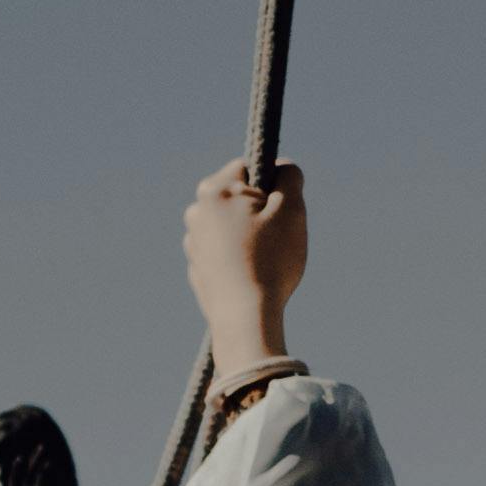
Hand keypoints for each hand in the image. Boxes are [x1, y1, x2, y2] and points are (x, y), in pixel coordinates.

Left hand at [186, 158, 307, 380]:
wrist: (246, 318)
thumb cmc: (270, 261)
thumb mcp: (291, 210)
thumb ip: (290, 177)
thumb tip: (283, 167)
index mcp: (214, 190)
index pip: (250, 168)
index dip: (273, 186)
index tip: (282, 212)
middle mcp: (196, 212)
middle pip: (240, 198)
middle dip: (261, 212)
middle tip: (278, 238)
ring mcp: (193, 242)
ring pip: (233, 226)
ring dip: (251, 236)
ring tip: (265, 262)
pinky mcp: (198, 269)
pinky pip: (225, 254)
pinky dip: (240, 259)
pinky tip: (253, 277)